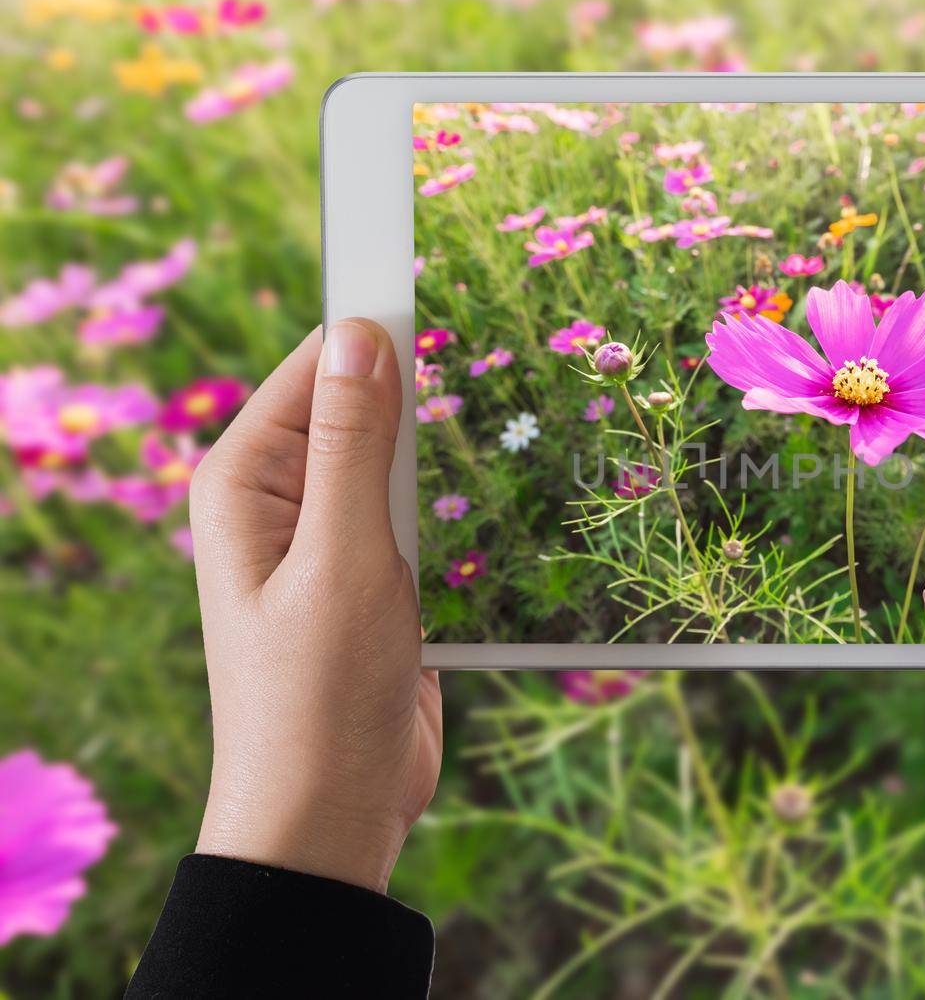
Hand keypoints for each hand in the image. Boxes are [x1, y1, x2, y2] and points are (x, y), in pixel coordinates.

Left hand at [189, 320, 441, 892]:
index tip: (446, 285)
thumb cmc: (319, 695)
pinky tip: (497, 511)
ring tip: (507, 447)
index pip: (315, 363)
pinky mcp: (372, 578)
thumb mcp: (344, 562)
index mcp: (244, 480)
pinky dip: (455, 510)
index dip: (379, 325)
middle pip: (361, 406)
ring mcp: (328, 539)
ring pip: (398, 462)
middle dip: (425, 398)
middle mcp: (279, 500)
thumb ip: (350, 447)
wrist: (333, 811)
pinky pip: (418, 515)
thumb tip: (360, 336)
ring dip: (446, 461)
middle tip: (498, 381)